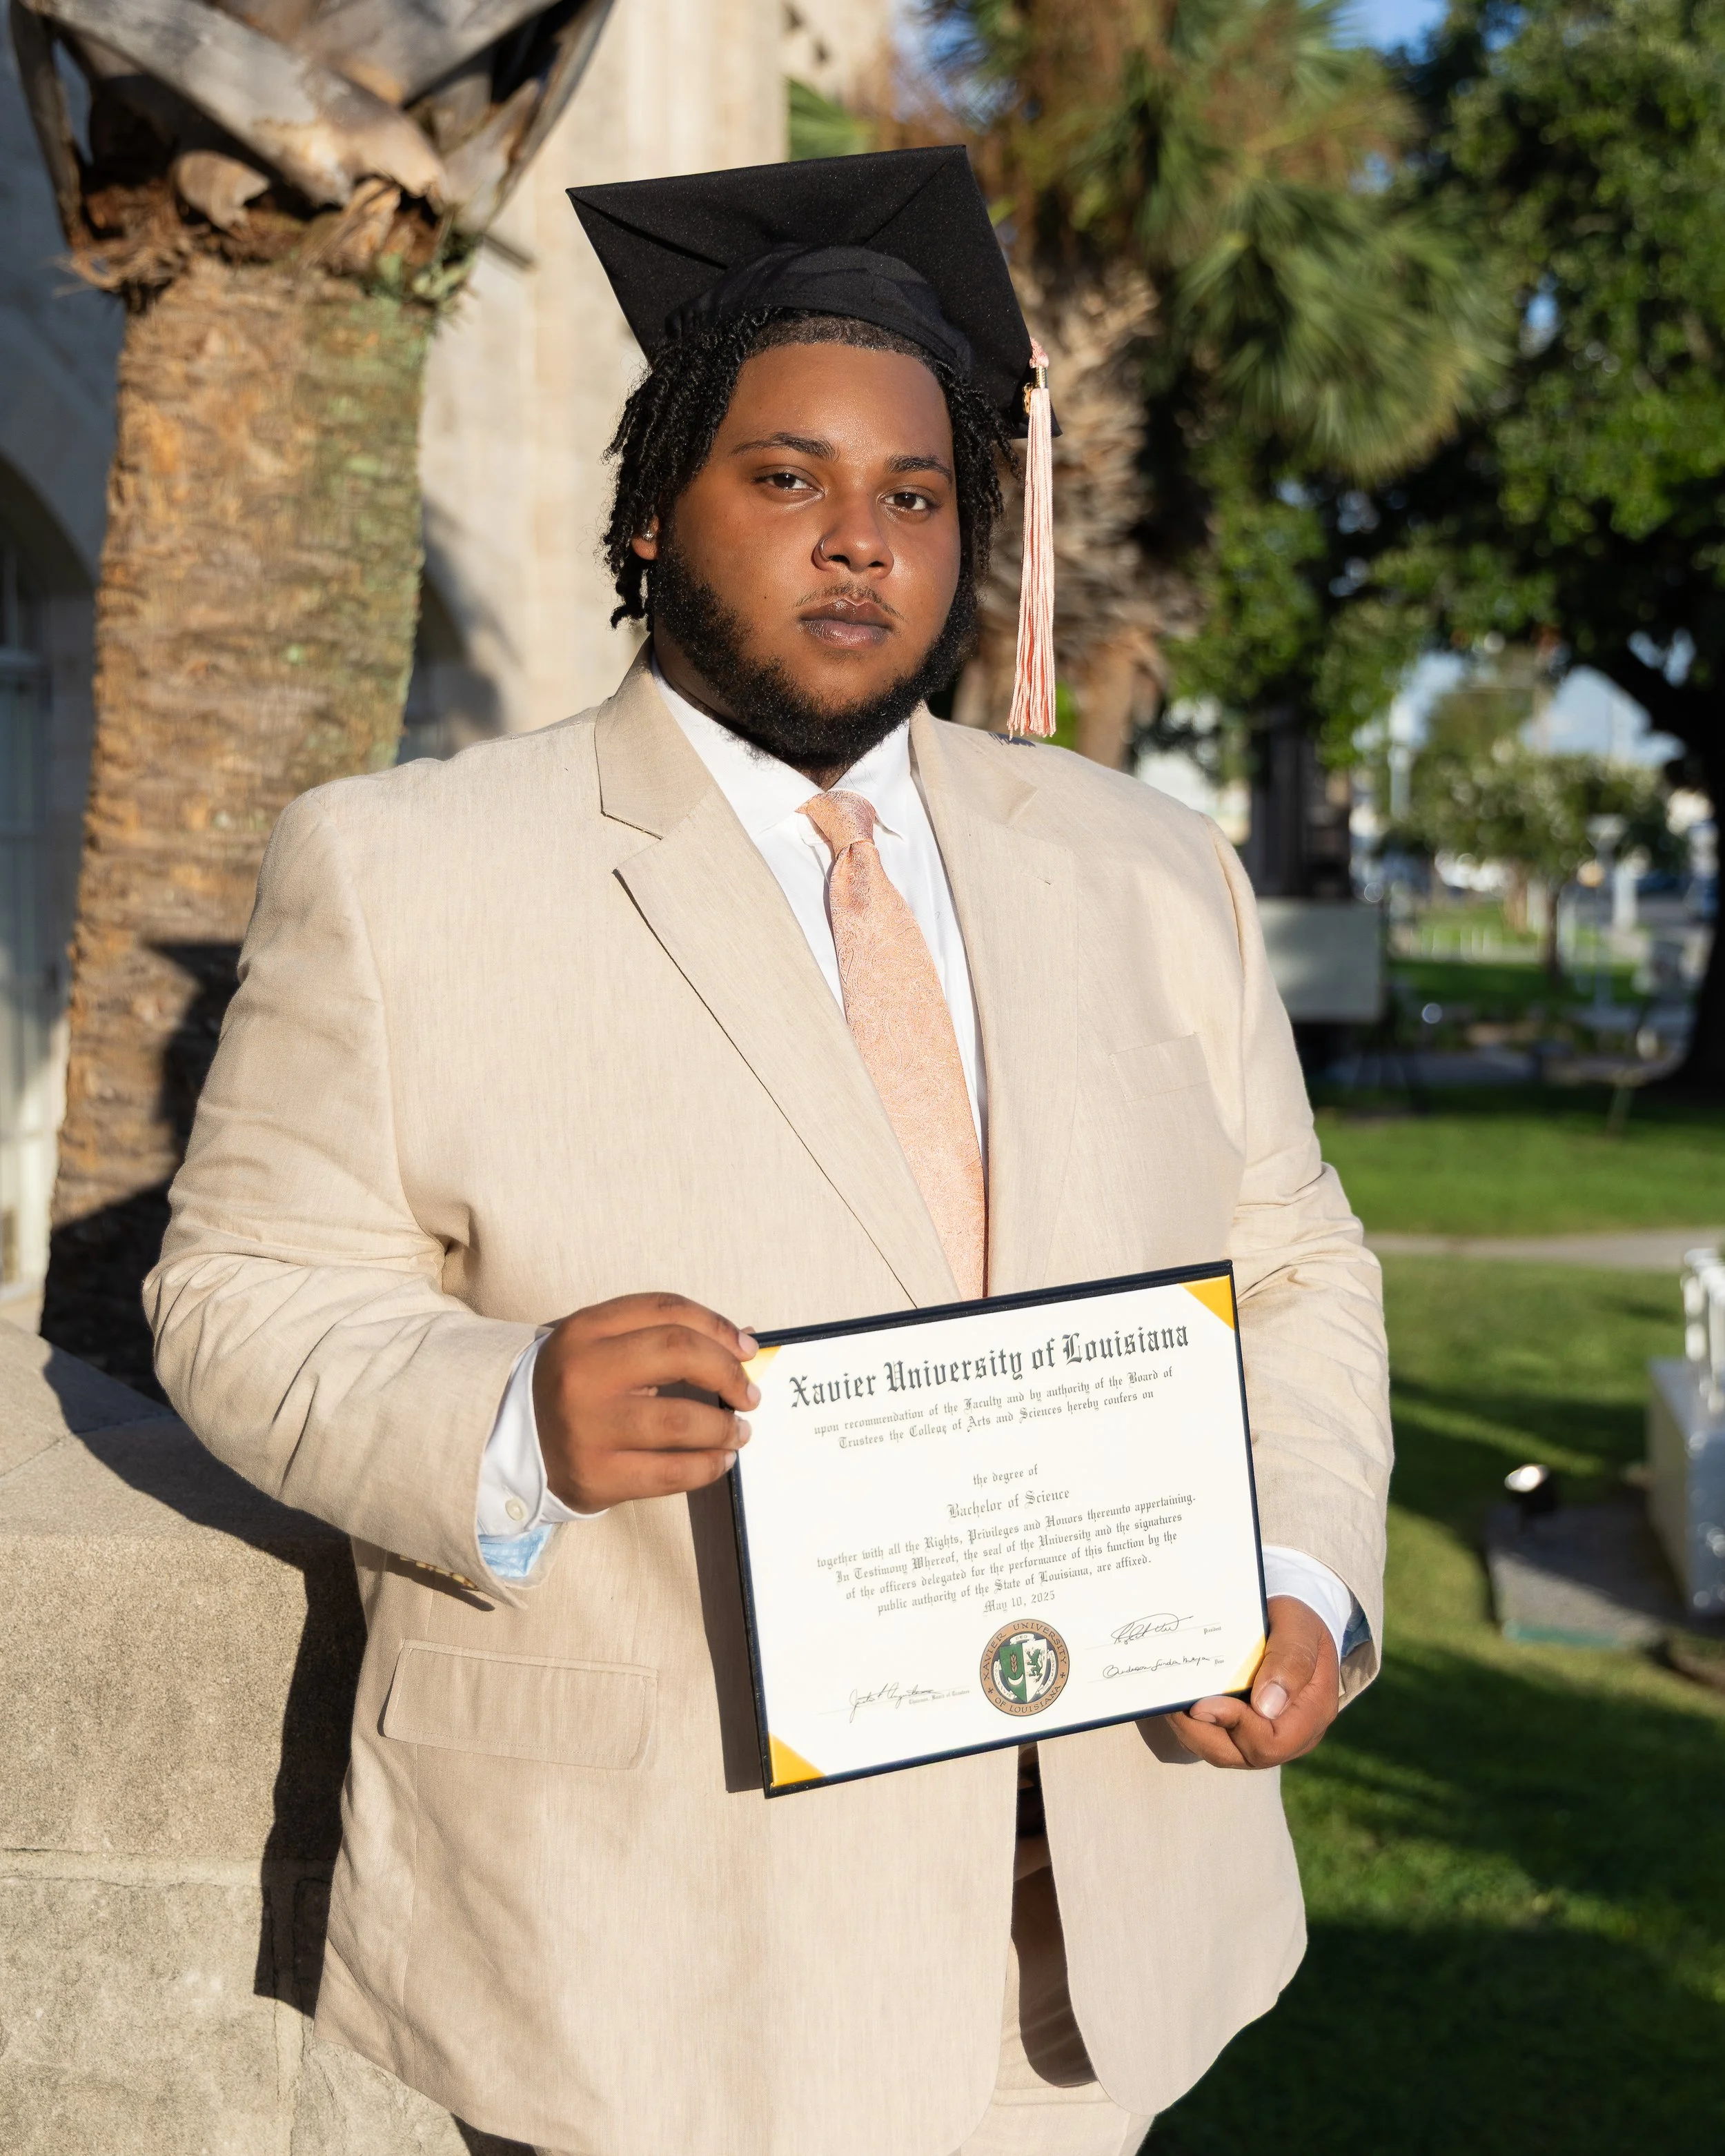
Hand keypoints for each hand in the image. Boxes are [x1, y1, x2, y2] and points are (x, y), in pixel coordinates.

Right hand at [532, 1293, 758, 1513]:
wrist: (513, 1443)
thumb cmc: (578, 1386)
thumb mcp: (606, 1346)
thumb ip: (667, 1335)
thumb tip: (746, 1340)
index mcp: (585, 1329)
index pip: (668, 1309)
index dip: (718, 1326)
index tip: (747, 1348)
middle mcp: (583, 1372)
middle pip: (679, 1353)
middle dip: (729, 1372)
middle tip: (748, 1393)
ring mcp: (588, 1427)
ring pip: (681, 1420)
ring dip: (725, 1427)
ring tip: (739, 1431)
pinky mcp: (596, 1475)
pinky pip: (670, 1472)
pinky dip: (708, 1466)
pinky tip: (720, 1459)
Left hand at [1161, 1596, 1339, 1768]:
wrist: (1295, 1619)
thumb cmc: (1297, 1618)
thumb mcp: (1298, 1626)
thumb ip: (1290, 1660)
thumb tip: (1267, 1706)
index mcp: (1313, 1712)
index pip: (1272, 1742)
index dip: (1235, 1726)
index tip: (1201, 1703)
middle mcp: (1296, 1734)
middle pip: (1245, 1756)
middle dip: (1203, 1733)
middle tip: (1172, 1705)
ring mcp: (1273, 1735)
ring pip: (1228, 1753)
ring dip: (1195, 1733)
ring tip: (1170, 1704)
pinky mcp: (1251, 1730)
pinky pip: (1222, 1741)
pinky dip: (1198, 1727)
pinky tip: (1179, 1704)